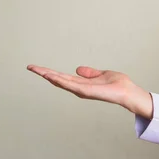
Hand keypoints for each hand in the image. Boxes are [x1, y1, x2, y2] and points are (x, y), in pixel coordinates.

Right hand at [26, 65, 153, 118]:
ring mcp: (82, 90)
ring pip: (61, 82)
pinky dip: (60, 80)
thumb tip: (78, 69)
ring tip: (36, 70)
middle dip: (44, 73)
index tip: (37, 67)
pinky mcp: (87, 91)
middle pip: (58, 79)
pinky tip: (50, 76)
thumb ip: (90, 73)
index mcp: (82, 83)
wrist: (128, 92)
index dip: (50, 72)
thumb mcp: (102, 74)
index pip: (62, 77)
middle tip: (29, 67)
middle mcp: (80, 88)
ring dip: (48, 76)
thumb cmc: (118, 85)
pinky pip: (70, 85)